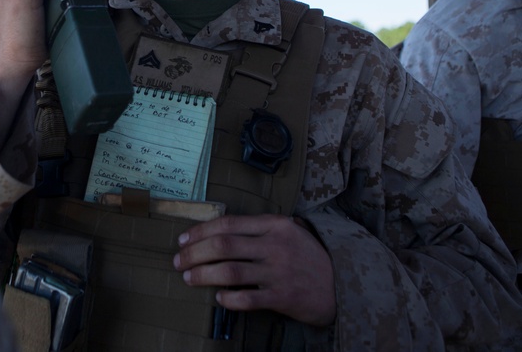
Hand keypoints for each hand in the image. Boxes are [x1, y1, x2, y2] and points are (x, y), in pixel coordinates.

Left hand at [173, 214, 335, 326]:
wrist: (343, 283)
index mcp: (274, 225)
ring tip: (189, 278)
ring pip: (229, 271)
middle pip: (223, 245)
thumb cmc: (308, 256)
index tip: (182, 240)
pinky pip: (247, 298)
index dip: (199, 232)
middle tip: (179, 262)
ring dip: (203, 274)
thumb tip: (217, 231)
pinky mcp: (283, 296)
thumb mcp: (288, 231)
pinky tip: (219, 297)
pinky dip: (228, 298)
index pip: (227, 223)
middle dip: (194, 253)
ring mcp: (279, 272)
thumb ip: (258, 229)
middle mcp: (274, 246)